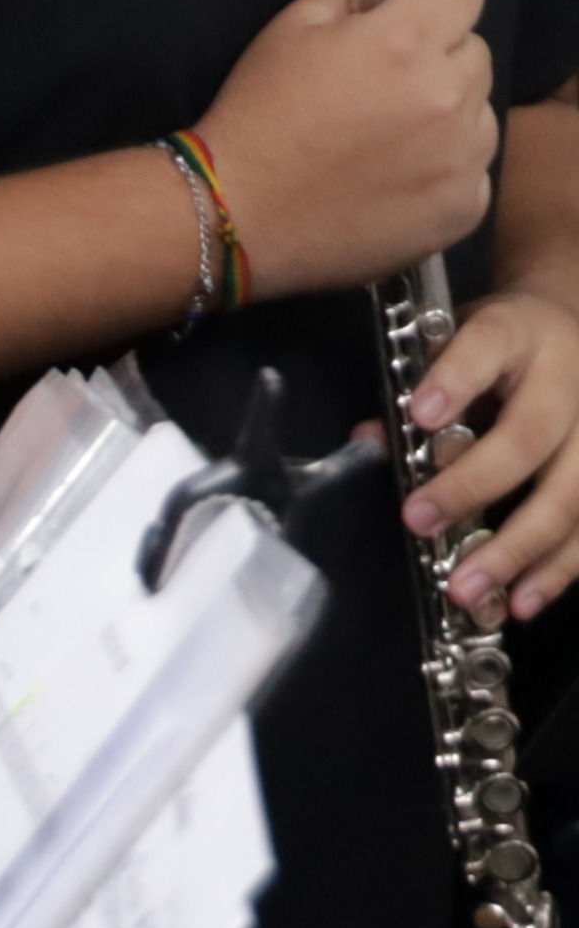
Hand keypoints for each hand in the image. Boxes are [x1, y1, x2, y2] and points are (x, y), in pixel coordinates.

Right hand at [198, 0, 495, 296]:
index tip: (395, 35)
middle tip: (379, 95)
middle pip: (474, 54)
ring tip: (385, 144)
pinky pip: (473, 173)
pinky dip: (443, 175)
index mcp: (406, 39)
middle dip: (437, 63)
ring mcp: (461, 155)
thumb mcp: (290, 32)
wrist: (235, 214)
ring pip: (479, 114)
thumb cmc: (256, 113)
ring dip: (445, 119)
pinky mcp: (462, 206)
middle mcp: (447, 92)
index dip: (427, 9)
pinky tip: (393, 183)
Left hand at [406, 287, 578, 621]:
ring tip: (469, 588)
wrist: (572, 325)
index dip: (455, 381)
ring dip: (518, 549)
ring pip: (571, 493)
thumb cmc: (499, 346)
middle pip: (527, 438)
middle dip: (471, 487)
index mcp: (517, 334)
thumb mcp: (454, 341)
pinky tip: (522, 601)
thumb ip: (414, 387)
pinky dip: (559, 569)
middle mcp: (569, 378)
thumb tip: (369, 438)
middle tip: (419, 522)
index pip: (485, 347)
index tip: (421, 415)